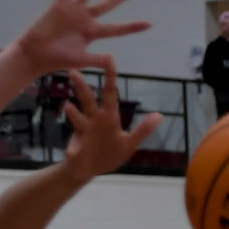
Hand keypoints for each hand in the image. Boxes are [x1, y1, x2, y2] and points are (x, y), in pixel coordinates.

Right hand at [17, 0, 149, 75]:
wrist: (35, 54)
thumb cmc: (56, 60)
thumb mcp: (79, 61)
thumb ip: (96, 60)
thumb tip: (112, 60)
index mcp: (92, 32)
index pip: (116, 29)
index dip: (132, 27)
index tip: (149, 24)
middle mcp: (85, 19)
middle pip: (108, 5)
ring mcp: (73, 10)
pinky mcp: (60, 5)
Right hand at [62, 63, 161, 179]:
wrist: (92, 170)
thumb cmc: (110, 153)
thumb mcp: (129, 143)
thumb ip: (143, 130)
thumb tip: (160, 115)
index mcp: (108, 116)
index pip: (110, 92)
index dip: (110, 76)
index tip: (108, 57)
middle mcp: (93, 120)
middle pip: (87, 100)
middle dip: (81, 87)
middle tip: (73, 71)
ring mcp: (83, 133)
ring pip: (77, 119)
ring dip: (73, 113)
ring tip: (68, 107)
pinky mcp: (76, 148)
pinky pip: (73, 148)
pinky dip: (72, 150)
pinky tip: (71, 153)